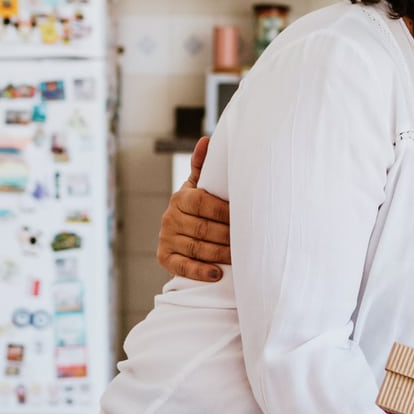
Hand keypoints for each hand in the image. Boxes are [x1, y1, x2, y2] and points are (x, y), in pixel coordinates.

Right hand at [156, 135, 231, 280]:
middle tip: (249, 241)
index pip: (202, 203)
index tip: (245, 216)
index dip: (224, 211)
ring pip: (196, 248)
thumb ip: (203, 167)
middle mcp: (170, 218)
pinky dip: (201, 271)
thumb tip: (206, 140)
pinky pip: (182, 267)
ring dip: (220, 254)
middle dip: (227, 236)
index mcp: (180, 198)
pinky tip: (217, 274)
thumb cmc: (197, 208)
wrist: (179, 234)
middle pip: (202, 228)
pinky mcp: (164, 259)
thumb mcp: (198, 188)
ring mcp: (166, 239)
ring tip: (240, 257)